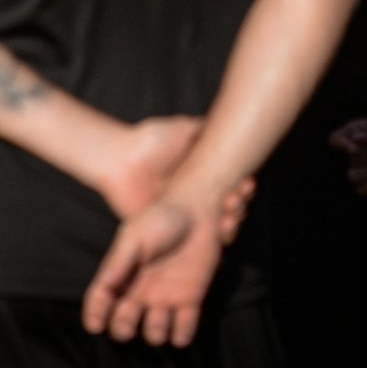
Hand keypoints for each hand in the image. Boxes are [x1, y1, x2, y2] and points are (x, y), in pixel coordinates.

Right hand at [82, 197, 220, 347]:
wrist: (197, 212)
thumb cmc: (160, 219)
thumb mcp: (134, 237)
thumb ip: (119, 262)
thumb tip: (104, 287)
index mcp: (123, 274)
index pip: (102, 299)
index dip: (94, 314)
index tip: (94, 327)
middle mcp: (141, 290)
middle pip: (124, 324)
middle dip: (123, 327)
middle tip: (130, 313)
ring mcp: (166, 297)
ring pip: (154, 333)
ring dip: (155, 333)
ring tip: (160, 315)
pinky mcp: (190, 299)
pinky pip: (184, 329)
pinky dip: (181, 335)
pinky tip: (180, 326)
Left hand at [90, 118, 253, 244]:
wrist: (118, 159)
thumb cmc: (148, 141)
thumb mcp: (181, 130)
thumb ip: (203, 129)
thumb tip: (229, 126)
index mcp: (197, 174)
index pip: (228, 185)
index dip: (241, 187)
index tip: (248, 184)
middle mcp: (191, 194)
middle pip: (224, 206)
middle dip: (236, 206)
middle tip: (237, 202)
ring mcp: (180, 213)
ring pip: (211, 225)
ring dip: (226, 225)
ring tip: (229, 221)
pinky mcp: (167, 227)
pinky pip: (190, 240)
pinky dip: (207, 242)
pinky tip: (218, 237)